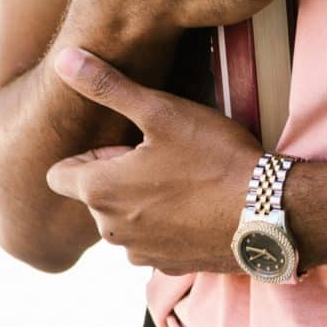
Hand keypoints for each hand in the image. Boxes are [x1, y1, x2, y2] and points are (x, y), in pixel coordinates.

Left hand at [44, 47, 264, 274]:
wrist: (268, 212)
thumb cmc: (213, 157)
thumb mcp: (161, 111)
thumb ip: (107, 86)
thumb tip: (63, 59)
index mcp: (99, 191)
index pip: (58, 175)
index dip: (90, 155)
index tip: (127, 145)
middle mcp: (110, 230)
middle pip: (94, 197)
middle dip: (118, 177)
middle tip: (164, 156)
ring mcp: (139, 253)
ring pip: (123, 221)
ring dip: (141, 203)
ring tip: (184, 180)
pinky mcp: (168, 267)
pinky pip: (152, 243)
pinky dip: (166, 227)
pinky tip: (198, 208)